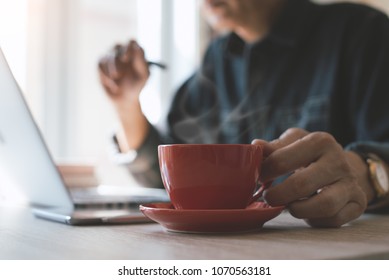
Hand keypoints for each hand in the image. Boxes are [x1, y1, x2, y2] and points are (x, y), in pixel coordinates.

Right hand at [98, 40, 149, 106]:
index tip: (125, 59)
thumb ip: (142, 62)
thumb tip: (137, 48)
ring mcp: (111, 57)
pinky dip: (105, 75)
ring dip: (111, 69)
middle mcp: (122, 52)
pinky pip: (100, 64)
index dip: (128, 48)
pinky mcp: (102, 64)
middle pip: (117, 47)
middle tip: (118, 75)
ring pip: (108, 56)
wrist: (125, 99)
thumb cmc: (137, 86)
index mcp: (135, 52)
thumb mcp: (143, 75)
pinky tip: (112, 85)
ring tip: (117, 83)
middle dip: (117, 61)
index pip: (131, 43)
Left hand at [252, 128, 369, 227]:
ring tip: (288, 206)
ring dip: (299, 210)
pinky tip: (307, 212)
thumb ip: (273, 147)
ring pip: (324, 205)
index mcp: (319, 141)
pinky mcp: (358, 202)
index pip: (281, 160)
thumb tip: (256, 146)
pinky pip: (334, 219)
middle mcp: (338, 161)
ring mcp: (350, 183)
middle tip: (269, 198)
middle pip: (301, 185)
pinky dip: (315, 220)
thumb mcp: (293, 143)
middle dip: (278, 195)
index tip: (258, 178)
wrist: (341, 165)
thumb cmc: (308, 154)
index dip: (264, 173)